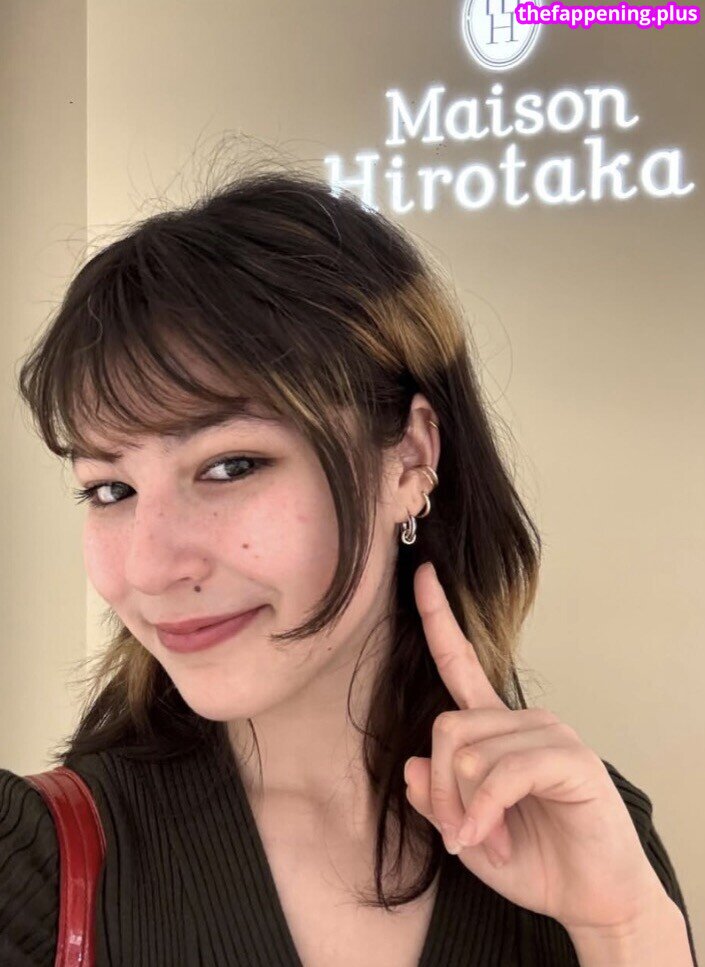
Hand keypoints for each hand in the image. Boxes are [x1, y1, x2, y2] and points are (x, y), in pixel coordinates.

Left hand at [404, 561, 668, 934]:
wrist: (593, 899)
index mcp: (495, 730)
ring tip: (487, 842)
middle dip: (441, 789)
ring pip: (468, 752)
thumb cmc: (533, 860)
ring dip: (465, 810)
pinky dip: (486, 812)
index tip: (421, 574)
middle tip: (460, 834)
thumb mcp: (466, 834)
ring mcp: (549, 734)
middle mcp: (521, 721)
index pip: (461, 663)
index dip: (439, 618)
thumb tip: (409, 764)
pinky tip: (491, 841)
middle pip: (446, 728)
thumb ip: (437, 800)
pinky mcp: (569, 757)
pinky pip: (503, 772)